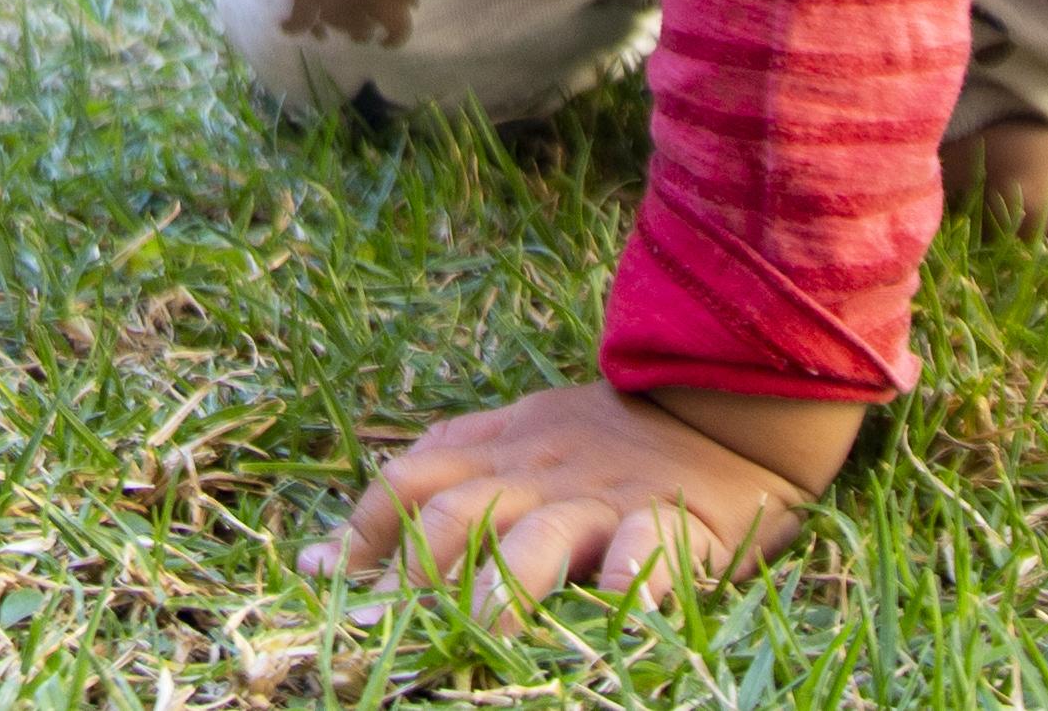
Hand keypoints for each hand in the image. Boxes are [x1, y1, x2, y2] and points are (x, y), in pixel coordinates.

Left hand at [307, 381, 851, 612]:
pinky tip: (613, 622)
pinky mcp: (670, 523)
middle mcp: (540, 471)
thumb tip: (322, 559)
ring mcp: (602, 498)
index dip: (361, 531)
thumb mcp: (519, 434)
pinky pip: (644, 554)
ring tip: (478, 642)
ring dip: (498, 594)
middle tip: (377, 639)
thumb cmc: (609, 436)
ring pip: (535, 540)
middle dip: (412, 579)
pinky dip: (626, 589)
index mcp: (501, 446)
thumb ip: (438, 476)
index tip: (325, 582)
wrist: (724, 404)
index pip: (410, 479)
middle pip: (456, 515)